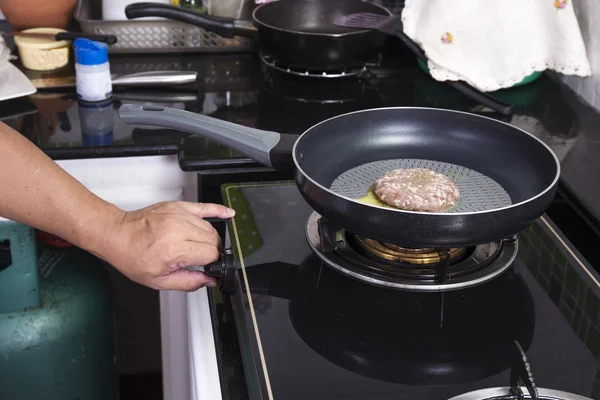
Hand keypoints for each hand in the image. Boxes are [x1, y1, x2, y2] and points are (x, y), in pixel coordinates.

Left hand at [99, 201, 234, 290]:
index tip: (209, 268)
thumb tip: (211, 280)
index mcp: (175, 249)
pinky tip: (229, 214)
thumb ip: (189, 282)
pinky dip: (218, 210)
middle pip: (214, 240)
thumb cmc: (132, 257)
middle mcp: (179, 229)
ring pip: (210, 228)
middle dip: (213, 252)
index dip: (212, 263)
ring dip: (211, 239)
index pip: (211, 254)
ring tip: (199, 247)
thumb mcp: (158, 281)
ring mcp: (179, 215)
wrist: (117, 235)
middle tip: (202, 259)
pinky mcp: (178, 206)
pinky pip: (204, 207)